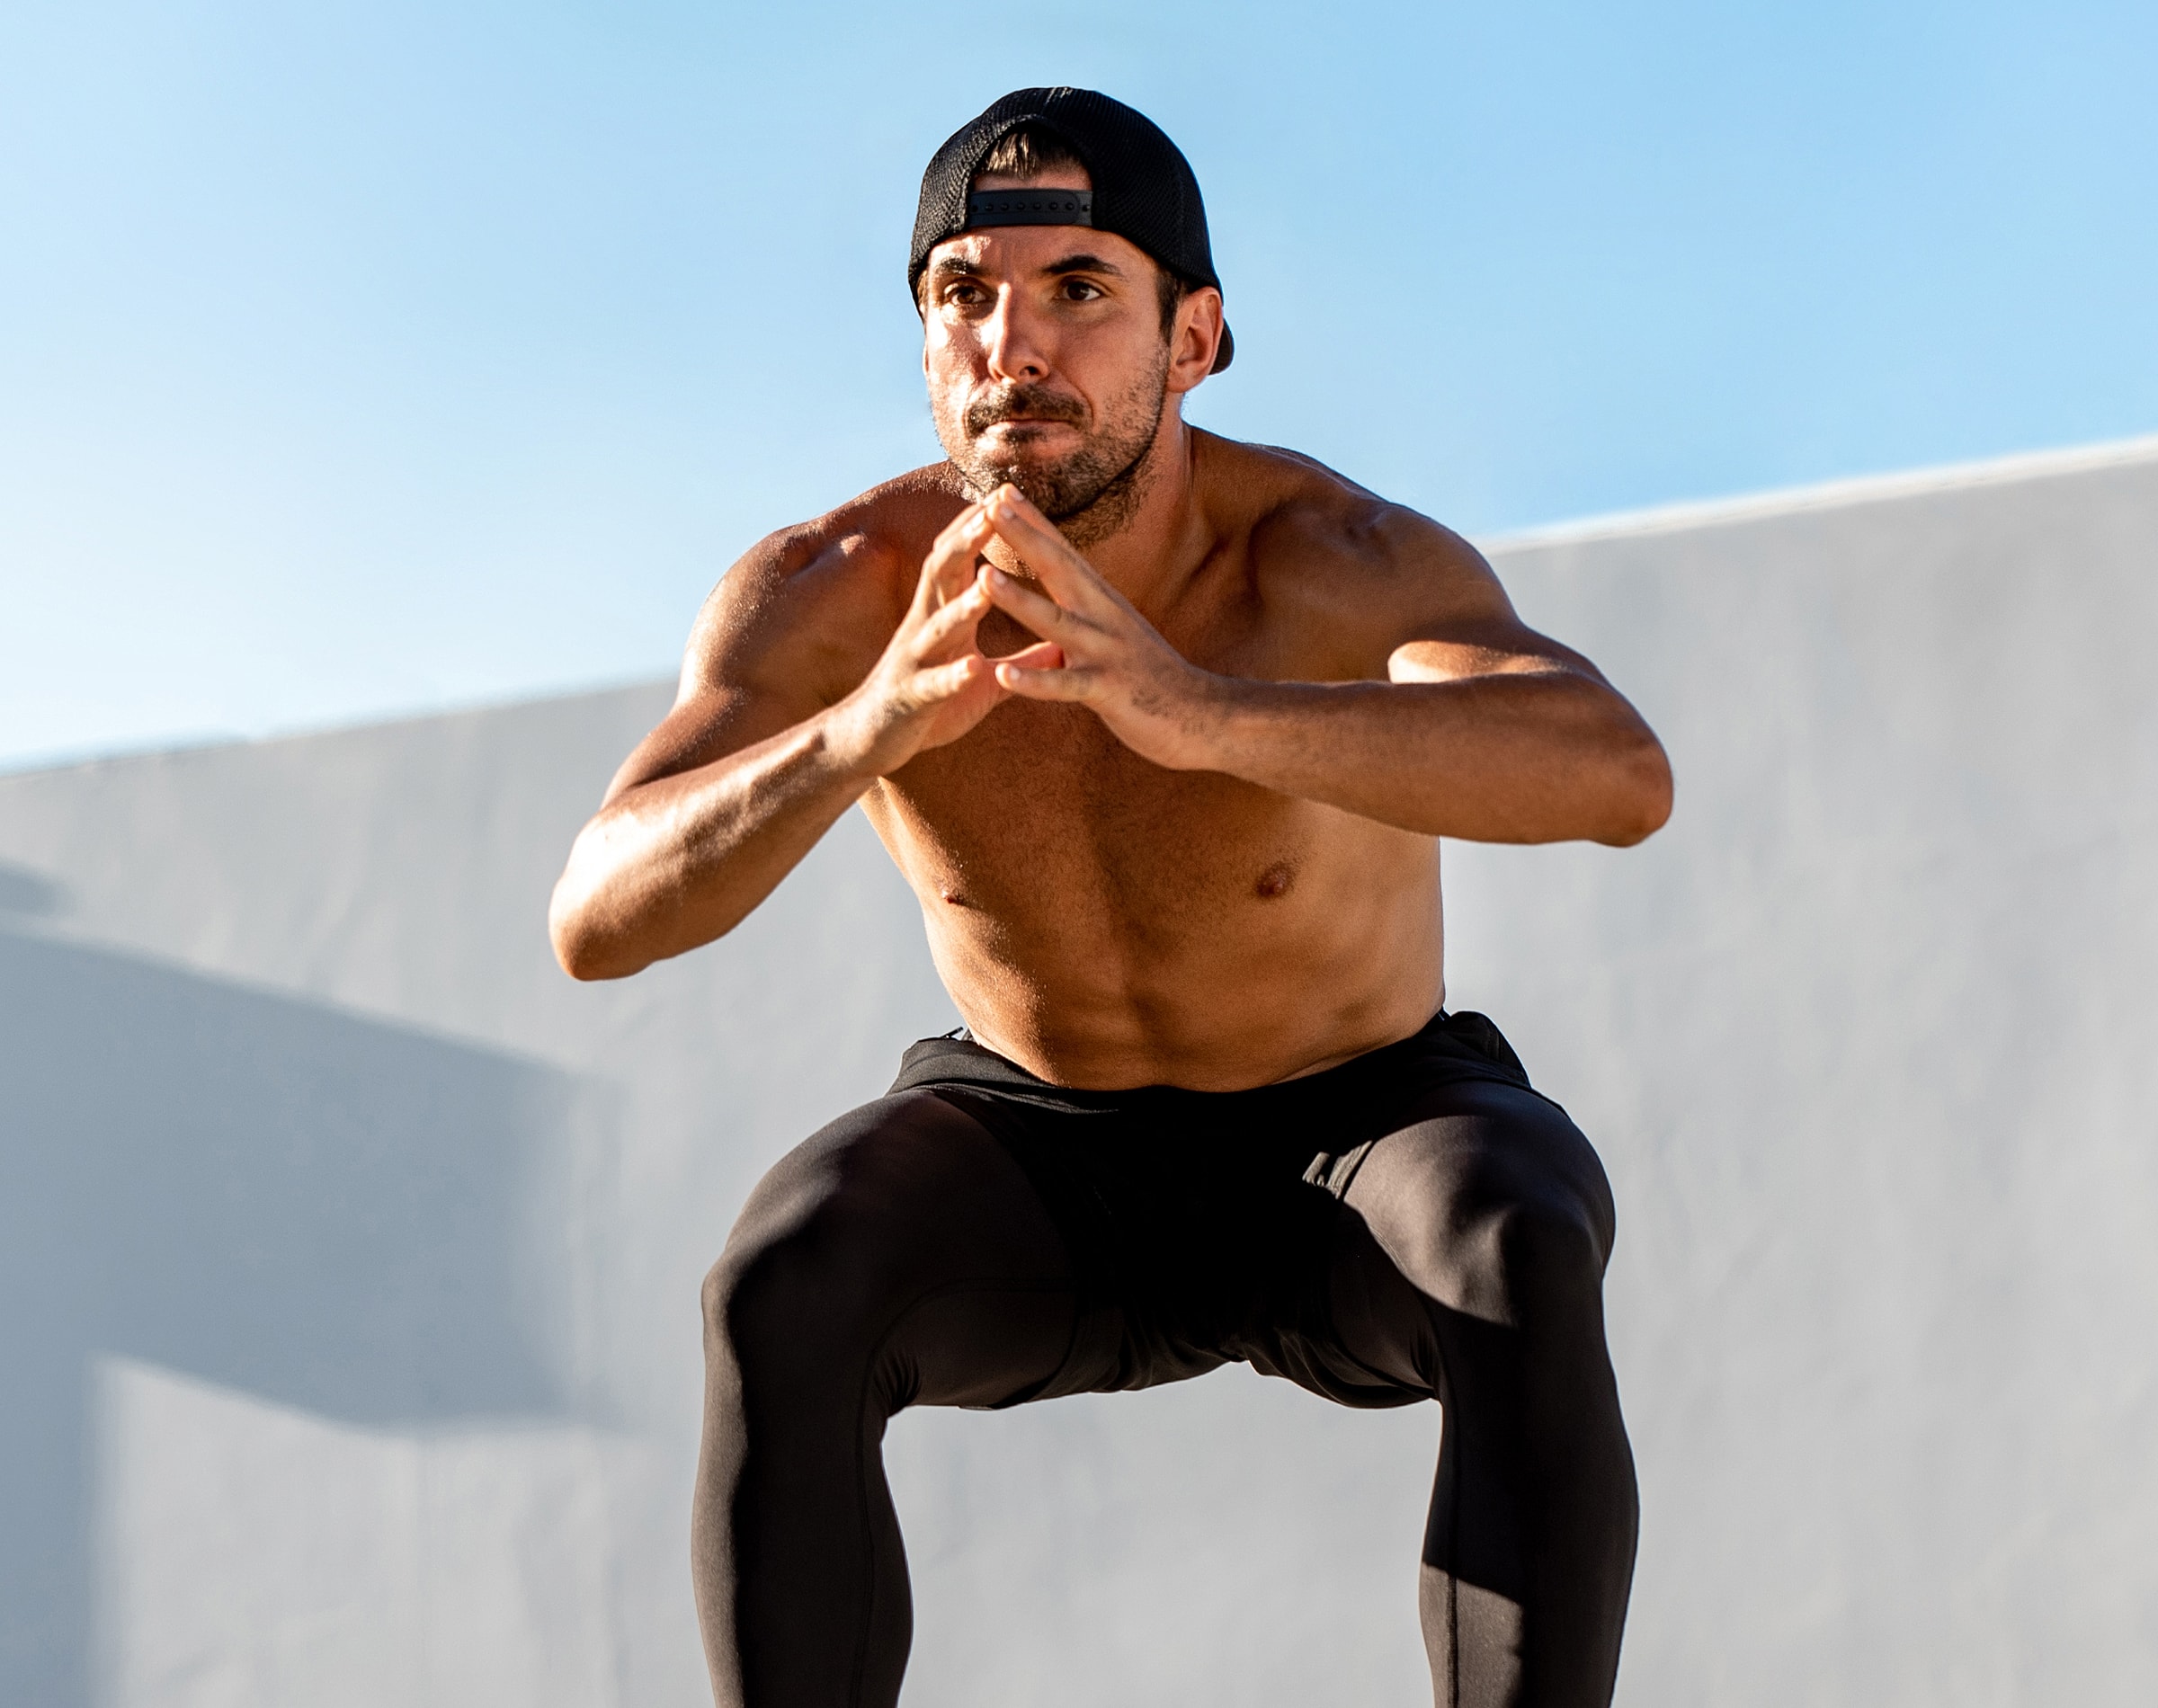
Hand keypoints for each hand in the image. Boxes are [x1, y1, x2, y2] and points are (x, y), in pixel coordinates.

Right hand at [828, 501, 1063, 774]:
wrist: (871, 740)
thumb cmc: (927, 704)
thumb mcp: (980, 677)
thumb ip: (1020, 658)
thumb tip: (1062, 645)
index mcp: (942, 617)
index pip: (959, 561)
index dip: (979, 527)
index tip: (1006, 493)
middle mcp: (924, 629)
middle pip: (941, 574)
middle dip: (965, 541)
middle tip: (991, 509)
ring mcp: (914, 662)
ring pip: (937, 626)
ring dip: (962, 605)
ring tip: (987, 583)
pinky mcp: (911, 698)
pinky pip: (933, 685)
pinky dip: (953, 674)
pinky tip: (975, 666)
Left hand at [976, 485, 1224, 769]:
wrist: (1204, 716)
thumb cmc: (1153, 676)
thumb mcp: (1118, 631)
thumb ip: (1088, 607)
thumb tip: (1065, 581)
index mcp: (1103, 604)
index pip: (1064, 553)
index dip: (1034, 522)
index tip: (1001, 489)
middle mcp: (1105, 619)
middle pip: (1059, 570)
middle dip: (1024, 537)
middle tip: (990, 504)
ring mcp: (1107, 654)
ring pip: (1057, 623)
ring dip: (1018, 600)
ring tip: (981, 577)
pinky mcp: (1109, 692)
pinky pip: (1065, 687)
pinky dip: (1034, 682)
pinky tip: (1002, 676)